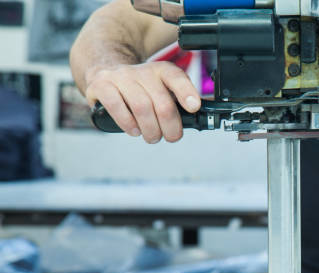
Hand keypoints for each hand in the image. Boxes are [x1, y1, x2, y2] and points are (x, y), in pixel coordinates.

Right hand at [84, 61, 200, 143]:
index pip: (176, 77)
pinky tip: (134, 131)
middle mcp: (142, 71)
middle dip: (170, 126)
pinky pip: (116, 106)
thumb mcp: (161, 88)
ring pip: (141, 107)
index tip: (194, 107)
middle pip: (162, 102)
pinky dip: (127, 123)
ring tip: (153, 137)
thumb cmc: (140, 88)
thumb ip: (177, 101)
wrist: (106, 70)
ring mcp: (120, 77)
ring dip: (150, 129)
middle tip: (171, 136)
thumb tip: (197, 118)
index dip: (187, 92)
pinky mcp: (101, 85)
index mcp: (161, 71)